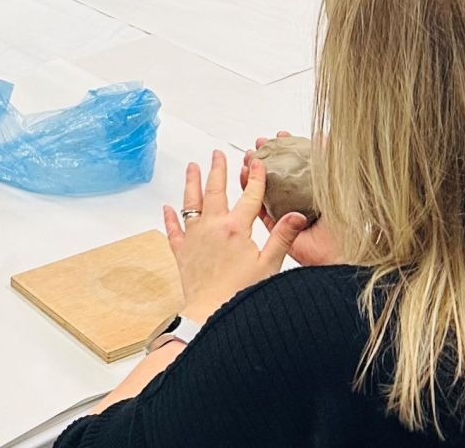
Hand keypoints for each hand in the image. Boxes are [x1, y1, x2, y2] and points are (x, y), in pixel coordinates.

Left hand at [164, 150, 306, 321]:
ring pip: (191, 203)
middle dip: (217, 170)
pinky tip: (167, 208)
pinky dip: (170, 217)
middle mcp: (212, 226)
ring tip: (192, 167)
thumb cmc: (242, 292)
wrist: (211, 312)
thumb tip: (297, 215)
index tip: (256, 162)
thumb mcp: (270, 264)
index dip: (255, 178)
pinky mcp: (182, 251)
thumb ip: (282, 237)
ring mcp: (194, 237)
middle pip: (215, 191)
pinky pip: (174, 229)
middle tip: (217, 153)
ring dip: (191, 183)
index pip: (249, 196)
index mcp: (236, 228)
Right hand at [239, 134, 341, 266]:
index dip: (288, 147)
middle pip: (278, 173)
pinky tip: (244, 175)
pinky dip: (249, 190)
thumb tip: (327, 138)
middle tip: (260, 141)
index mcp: (314, 190)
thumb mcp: (340, 185)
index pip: (298, 164)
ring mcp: (287, 212)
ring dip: (255, 169)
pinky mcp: (276, 226)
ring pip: (264, 187)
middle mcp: (299, 200)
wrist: (338, 253)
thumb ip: (331, 162)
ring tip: (249, 154)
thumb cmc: (345, 222)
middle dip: (267, 154)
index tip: (281, 135)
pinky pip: (258, 206)